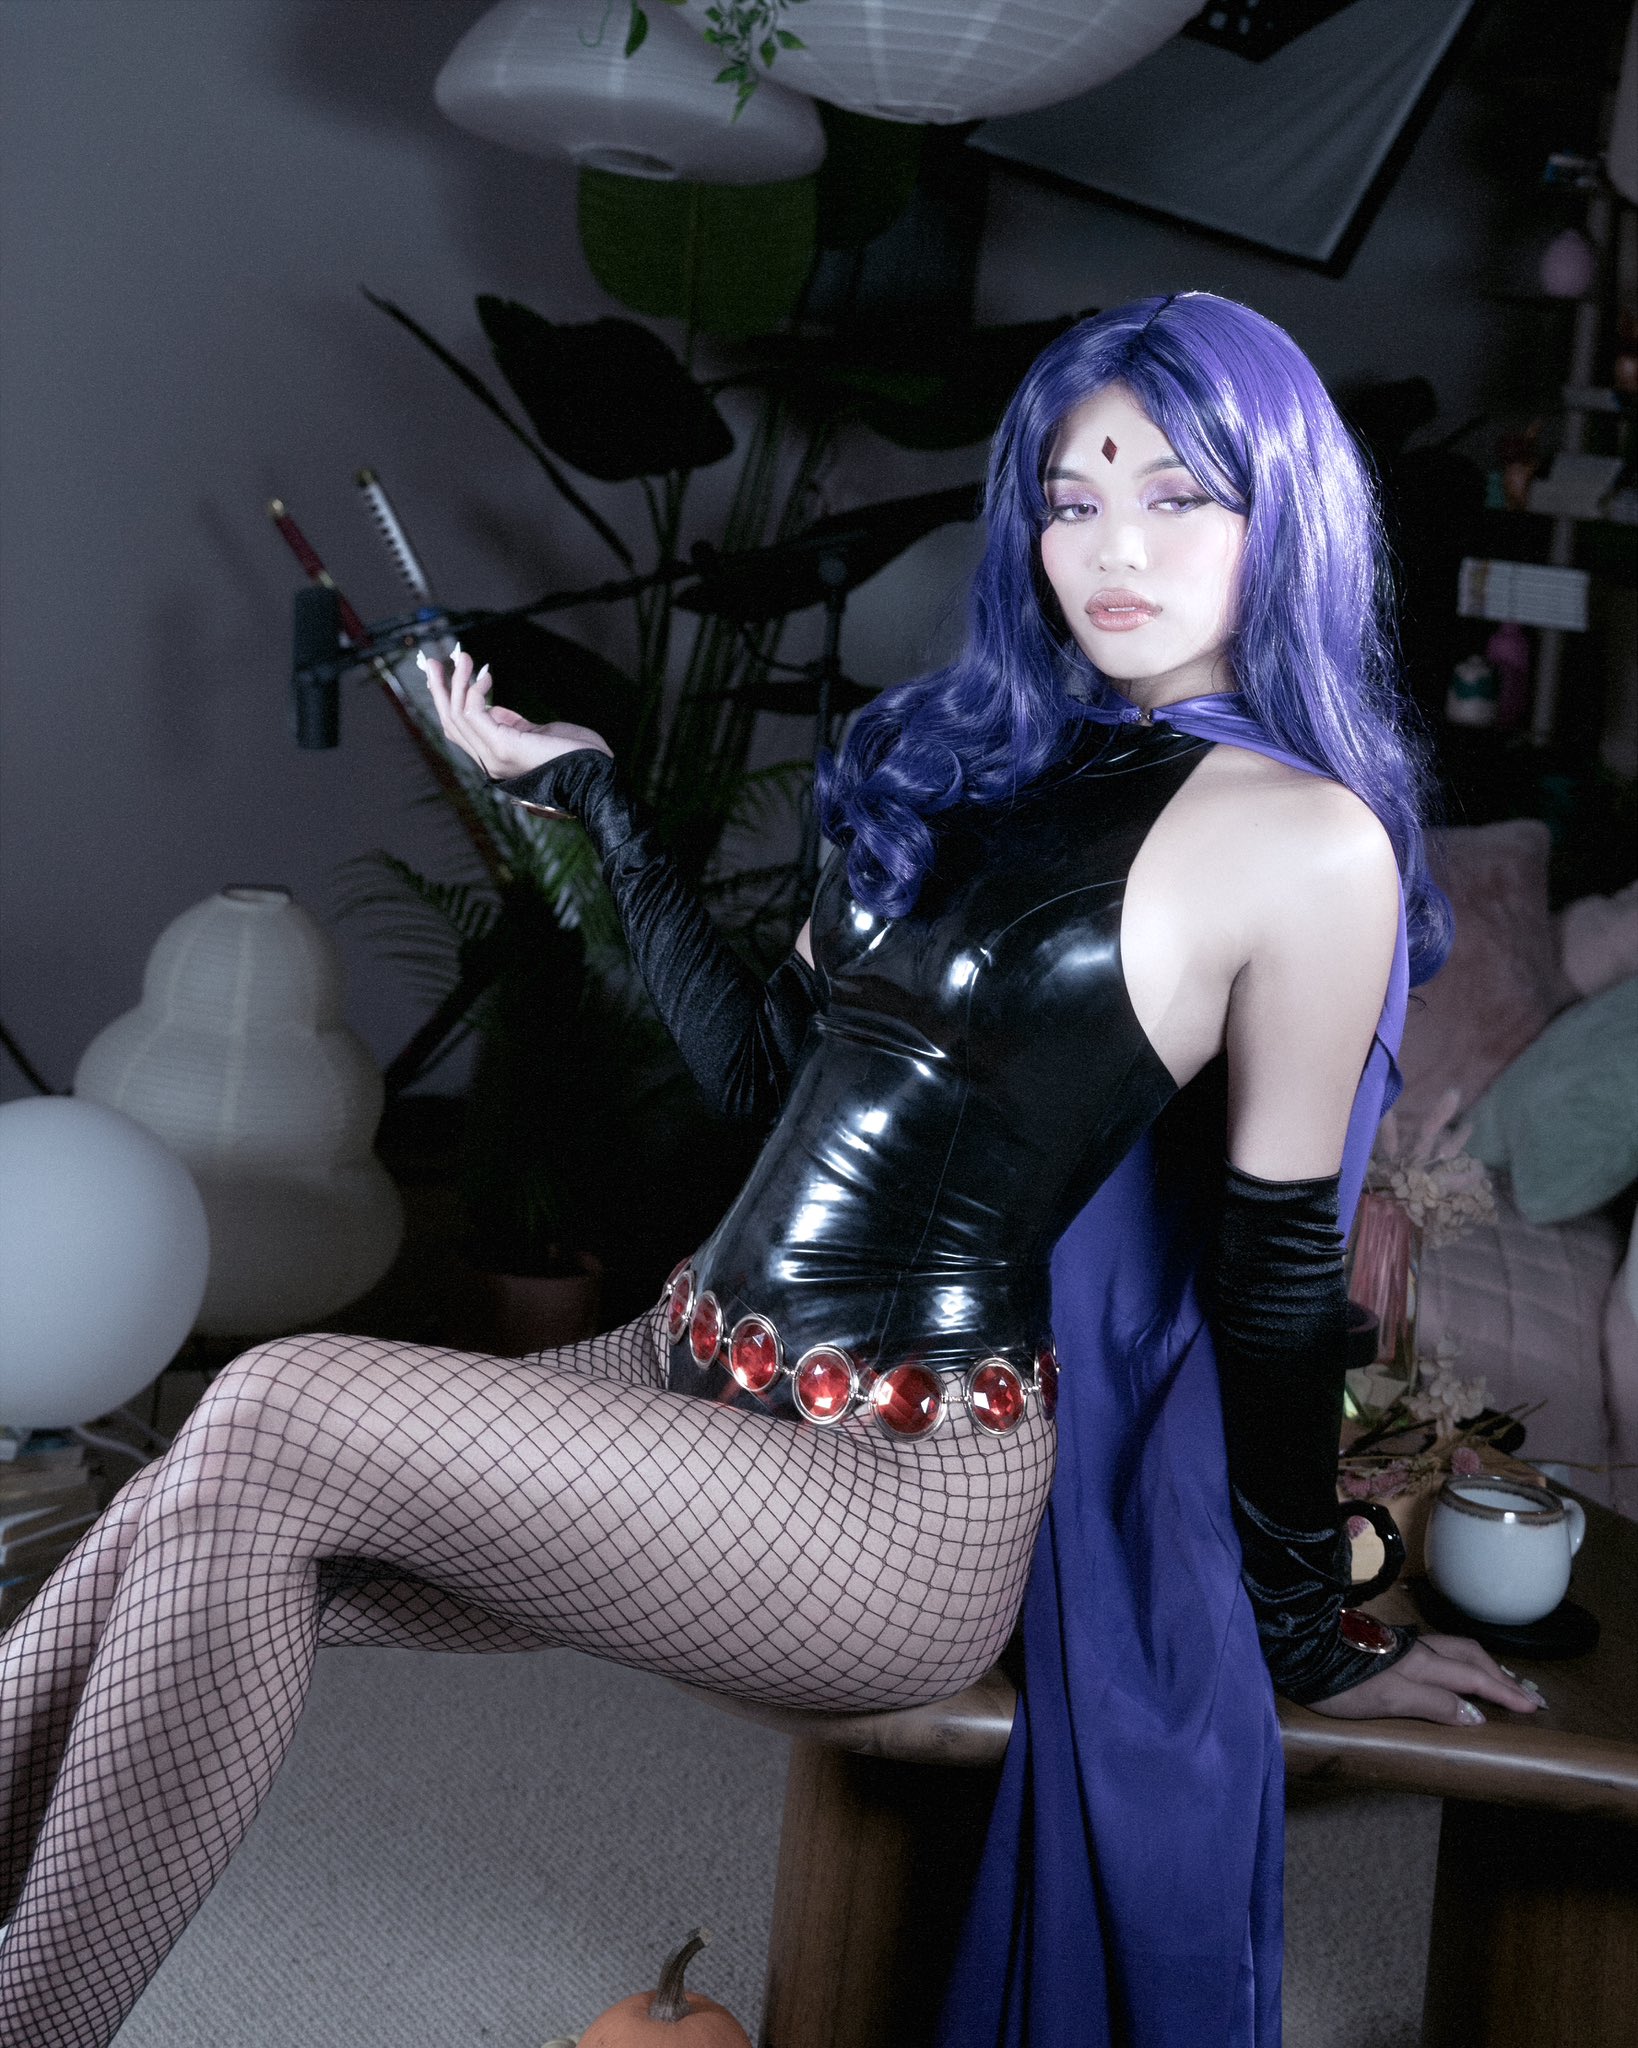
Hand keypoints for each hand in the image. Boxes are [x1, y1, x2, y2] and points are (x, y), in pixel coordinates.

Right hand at [418, 645, 610, 780]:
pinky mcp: (502, 747)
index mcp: (495, 759)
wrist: (595, 772)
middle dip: (439, 689)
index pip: (458, 731)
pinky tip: (486, 677)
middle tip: (433, 661)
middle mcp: (489, 762)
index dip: (447, 702)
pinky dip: (474, 691)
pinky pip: (473, 713)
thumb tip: (493, 709)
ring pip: (456, 716)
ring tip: (462, 657)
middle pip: (449, 723)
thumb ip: (511, 725)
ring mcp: (493, 757)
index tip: (445, 675)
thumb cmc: (575, 754)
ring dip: (456, 682)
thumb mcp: (536, 734)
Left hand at [1308, 1630, 1542, 1725]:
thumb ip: (1434, 1704)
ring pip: (1455, 1649)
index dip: (1504, 1692)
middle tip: (1528, 1695)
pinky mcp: (1387, 1646)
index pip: (1474, 1677)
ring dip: (1483, 1665)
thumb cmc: (1341, 1682)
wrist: (1298, 1650)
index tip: (1534, 1707)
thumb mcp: (1388, 1699)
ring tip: (1501, 1681)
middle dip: (1501, 1675)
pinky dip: (1462, 1661)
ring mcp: (1402, 1645)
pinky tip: (1456, 1670)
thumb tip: (1477, 1716)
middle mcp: (1418, 1649)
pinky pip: (1439, 1651)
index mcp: (1423, 1663)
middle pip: (1470, 1656)